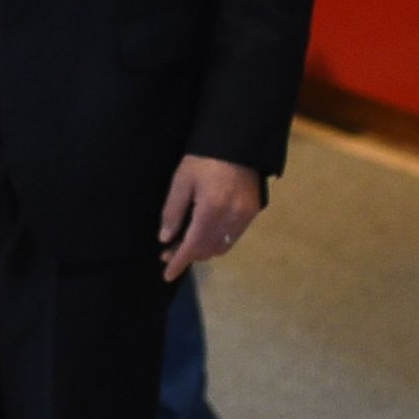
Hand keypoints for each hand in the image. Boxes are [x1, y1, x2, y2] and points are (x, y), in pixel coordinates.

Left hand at [158, 155, 262, 280]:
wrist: (238, 144)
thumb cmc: (203, 159)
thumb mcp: (181, 181)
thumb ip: (173, 211)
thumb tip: (165, 238)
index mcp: (211, 210)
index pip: (193, 246)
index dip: (179, 262)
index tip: (167, 275)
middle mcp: (232, 218)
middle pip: (208, 249)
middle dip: (188, 255)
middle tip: (168, 251)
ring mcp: (246, 217)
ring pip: (223, 246)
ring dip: (203, 250)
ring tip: (184, 244)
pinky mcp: (253, 212)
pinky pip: (233, 237)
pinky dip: (218, 241)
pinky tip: (205, 234)